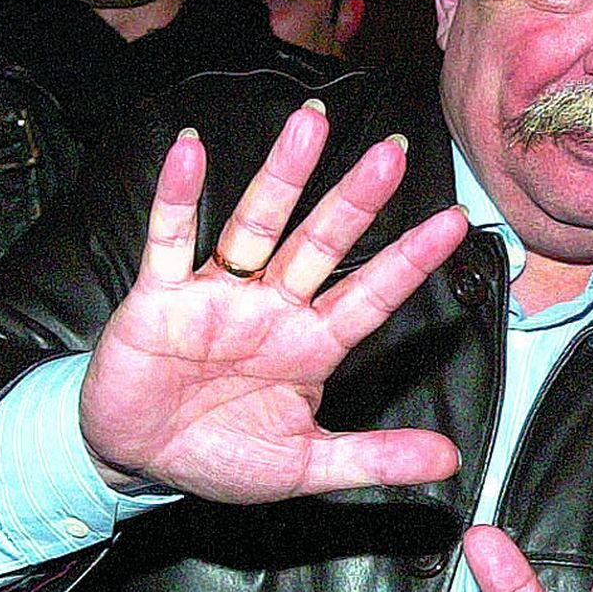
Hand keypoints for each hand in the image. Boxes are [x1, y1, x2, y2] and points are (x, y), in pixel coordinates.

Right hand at [79, 103, 468, 500]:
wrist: (137, 463)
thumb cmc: (224, 455)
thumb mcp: (306, 467)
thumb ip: (374, 459)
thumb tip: (450, 464)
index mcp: (314, 344)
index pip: (373, 294)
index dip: (412, 260)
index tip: (455, 222)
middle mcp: (274, 308)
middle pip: (323, 243)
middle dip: (357, 199)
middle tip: (395, 151)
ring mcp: (219, 296)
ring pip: (257, 225)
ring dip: (283, 175)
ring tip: (310, 124)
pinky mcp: (159, 298)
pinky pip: (170, 239)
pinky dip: (178, 196)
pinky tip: (190, 149)